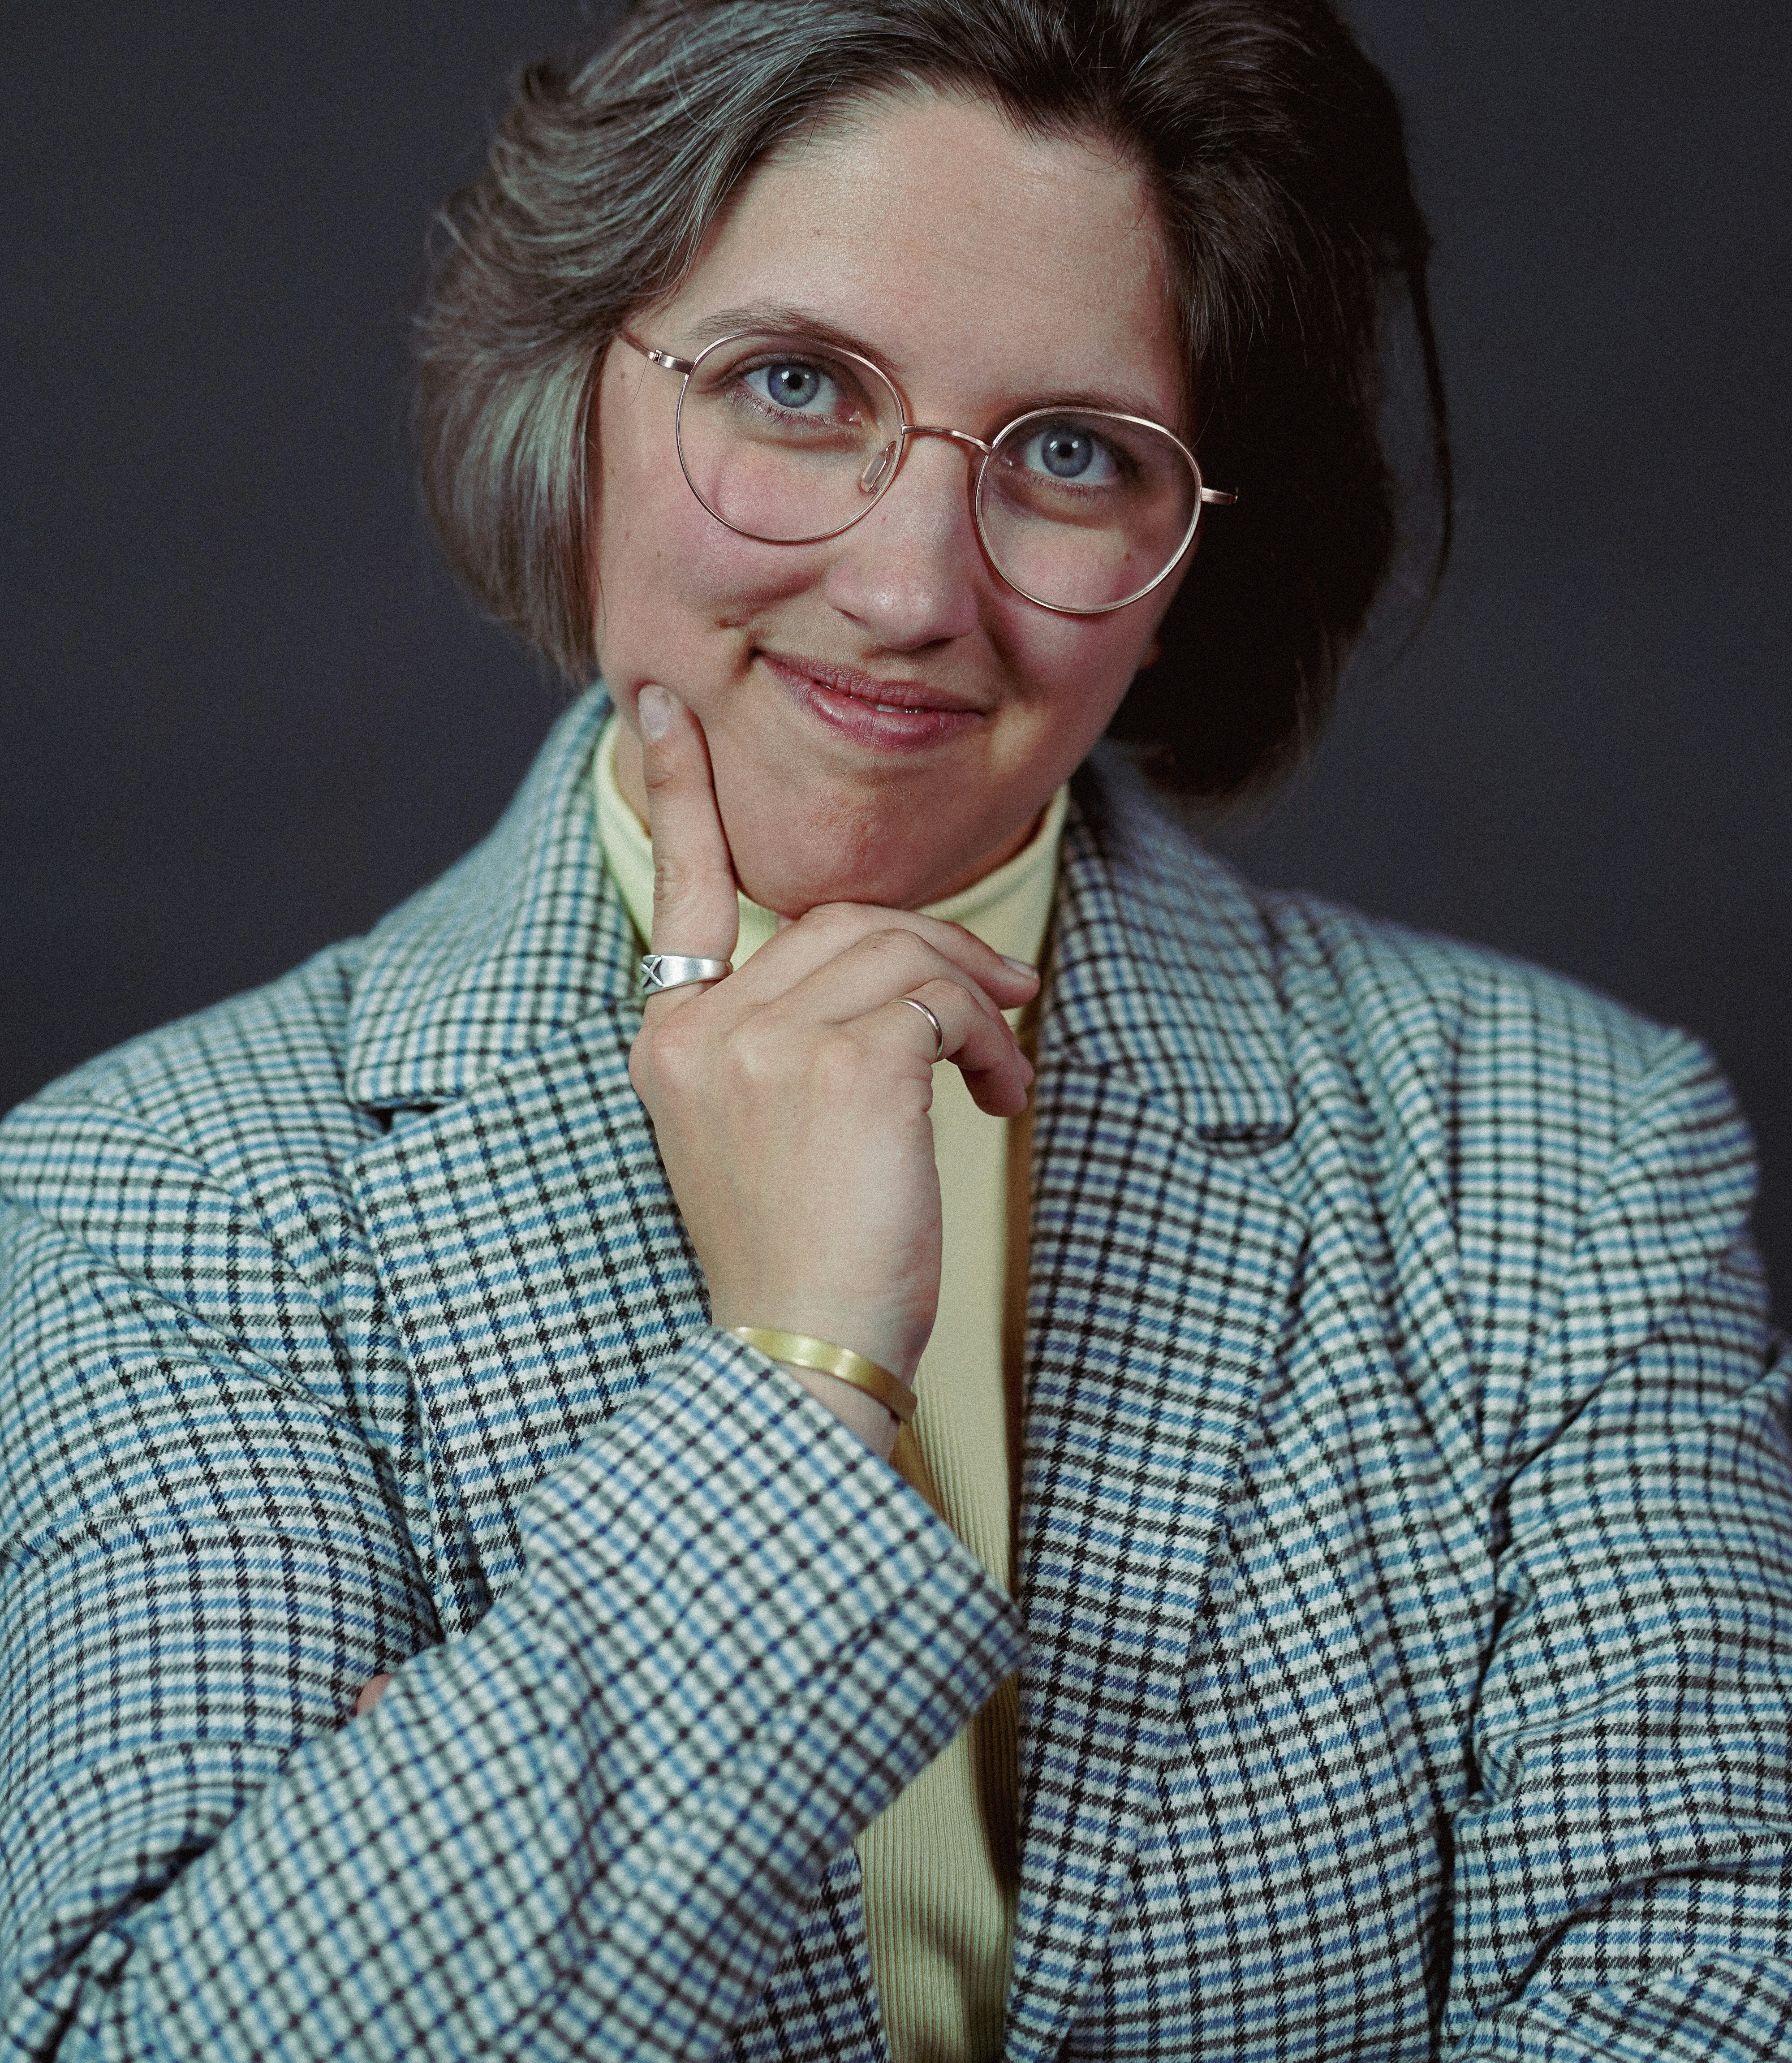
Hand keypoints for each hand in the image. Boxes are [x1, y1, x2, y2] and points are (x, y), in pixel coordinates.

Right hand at [626, 686, 1036, 1446]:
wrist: (804, 1355)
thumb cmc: (804, 1252)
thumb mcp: (775, 1126)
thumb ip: (797, 1030)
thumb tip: (900, 962)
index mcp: (673, 1036)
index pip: (678, 885)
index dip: (676, 789)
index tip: (665, 708)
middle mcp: (703, 1026)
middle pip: (842, 919)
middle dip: (936, 952)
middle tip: (998, 1008)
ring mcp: (765, 1040)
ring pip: (899, 950)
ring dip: (971, 1003)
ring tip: (999, 1071)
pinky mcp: (844, 1062)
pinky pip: (937, 999)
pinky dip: (983, 1042)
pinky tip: (995, 1099)